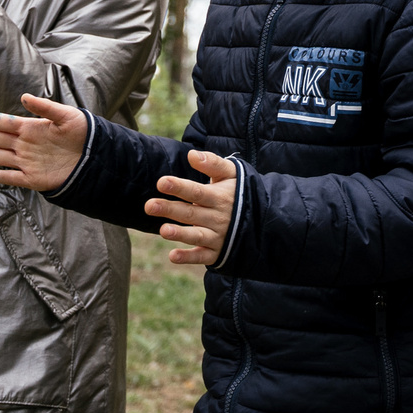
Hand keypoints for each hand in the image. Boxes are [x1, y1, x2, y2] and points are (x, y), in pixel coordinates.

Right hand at [0, 93, 87, 190]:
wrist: (97, 157)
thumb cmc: (84, 134)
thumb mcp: (67, 116)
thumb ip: (46, 107)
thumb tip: (24, 97)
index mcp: (31, 127)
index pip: (1, 122)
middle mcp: (25, 144)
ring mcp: (27, 161)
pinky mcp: (33, 179)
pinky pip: (10, 177)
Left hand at [146, 149, 238, 267]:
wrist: (264, 219)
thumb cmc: (239, 192)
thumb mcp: (232, 174)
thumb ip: (213, 163)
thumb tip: (192, 155)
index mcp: (219, 197)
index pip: (196, 191)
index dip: (179, 187)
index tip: (161, 182)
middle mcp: (218, 217)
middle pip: (191, 213)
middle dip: (170, 209)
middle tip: (149, 206)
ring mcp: (218, 237)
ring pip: (197, 235)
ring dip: (180, 234)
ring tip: (163, 230)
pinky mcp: (216, 253)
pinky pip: (202, 257)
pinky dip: (189, 258)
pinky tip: (173, 256)